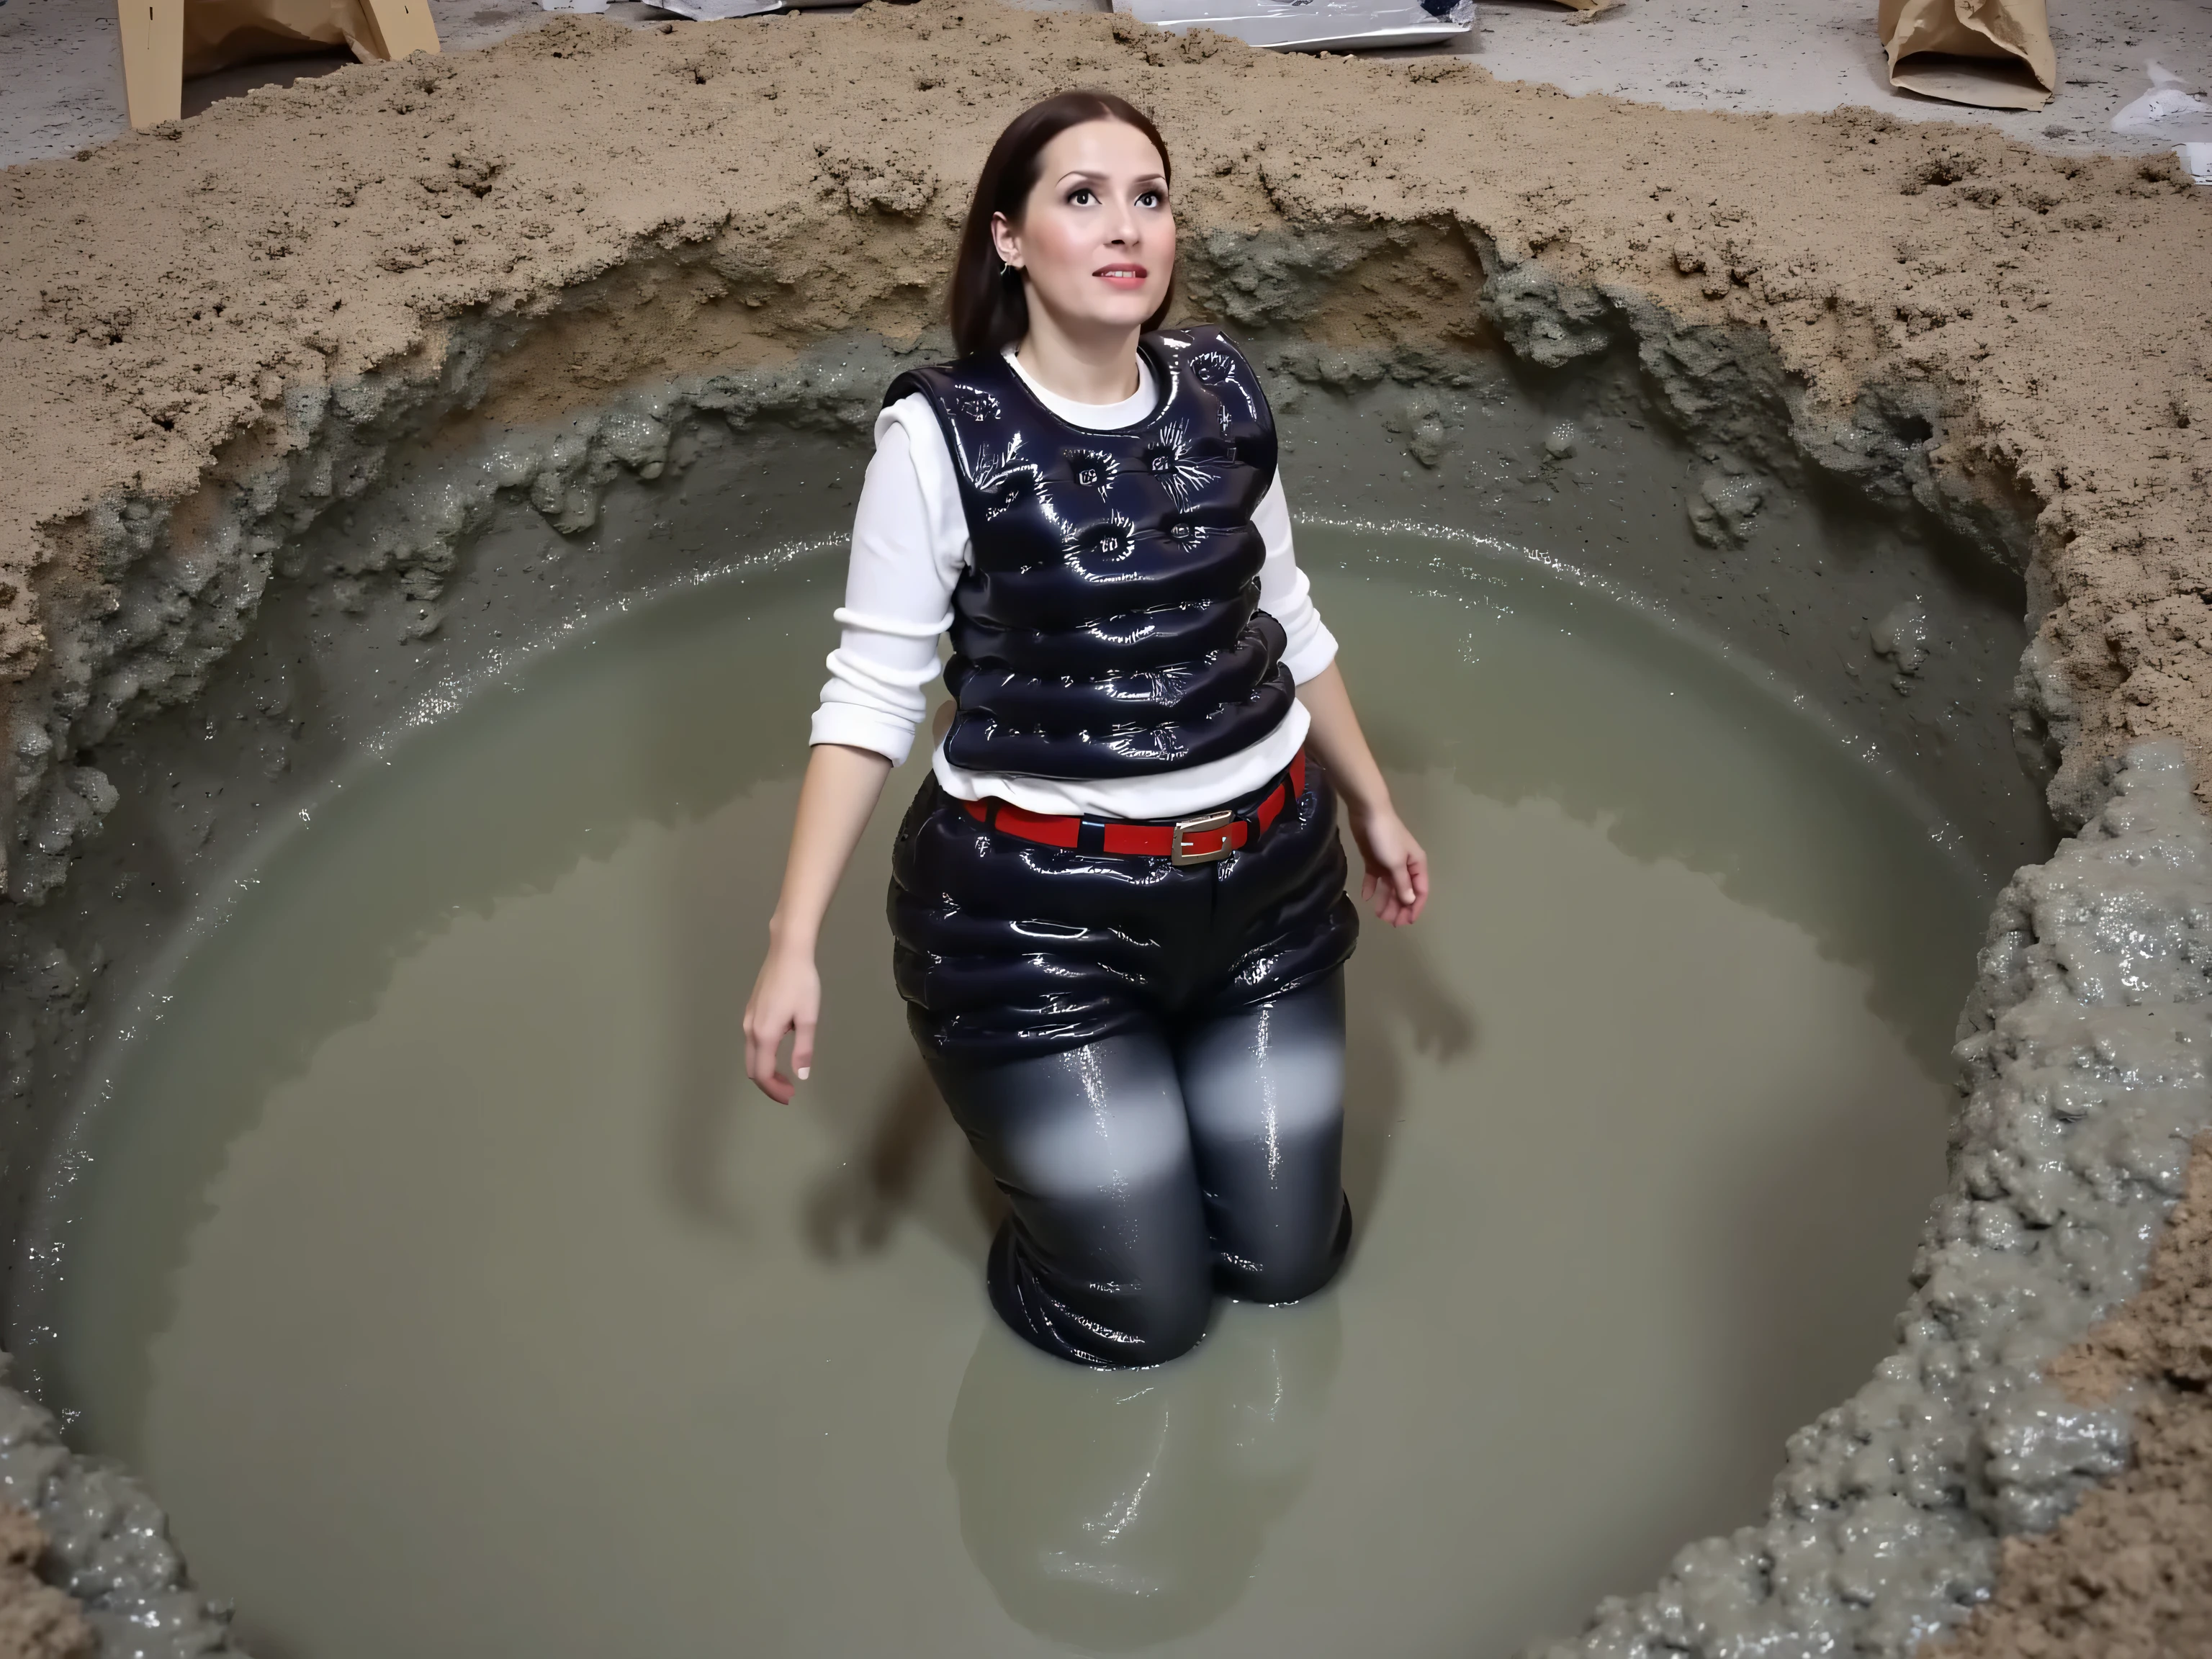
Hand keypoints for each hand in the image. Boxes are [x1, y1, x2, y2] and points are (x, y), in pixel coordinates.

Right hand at [743, 939, 820, 1103]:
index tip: (791, 1096)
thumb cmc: (801, 983)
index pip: (763, 1074)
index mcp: (764, 1034)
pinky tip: (781, 1046)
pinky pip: (752, 1041)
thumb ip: (804, 1049)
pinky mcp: (750, 1010)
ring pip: (750, 1054)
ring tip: (785, 1073)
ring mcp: (748, 1019)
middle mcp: (750, 1029)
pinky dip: (762, 1054)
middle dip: (768, 1083)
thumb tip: (801, 1075)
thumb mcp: (808, 1018)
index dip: (775, 1090)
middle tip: (789, 1089)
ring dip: (765, 1068)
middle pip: (752, 1068)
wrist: (787, 952)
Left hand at [1350, 802, 1428, 926]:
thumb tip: (1410, 901)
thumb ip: (1403, 884)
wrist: (1368, 813)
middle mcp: (1405, 865)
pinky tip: (1366, 897)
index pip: (1420, 891)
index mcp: (1417, 864)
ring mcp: (1389, 863)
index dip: (1415, 908)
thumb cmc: (1386, 837)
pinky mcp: (1373, 859)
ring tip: (1378, 915)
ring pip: (1389, 887)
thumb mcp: (1396, 863)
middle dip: (1399, 907)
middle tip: (1389, 922)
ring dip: (1386, 901)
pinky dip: (1371, 887)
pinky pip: (1374, 878)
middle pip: (1404, 891)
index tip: (1406, 922)